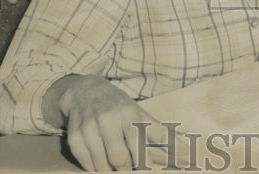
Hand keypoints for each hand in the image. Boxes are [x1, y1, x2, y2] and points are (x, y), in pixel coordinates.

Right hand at [46, 75, 169, 170]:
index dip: (143, 162)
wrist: (85, 92)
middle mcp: (108, 119)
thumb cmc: (119, 106)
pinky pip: (86, 165)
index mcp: (128, 113)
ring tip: (115, 166)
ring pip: (102, 165)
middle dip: (126, 169)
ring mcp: (89, 128)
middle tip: (129, 169)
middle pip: (120, 159)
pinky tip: (100, 163)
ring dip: (110, 171)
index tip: (147, 170)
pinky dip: (94, 169)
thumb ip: (160, 133)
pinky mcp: (74, 138)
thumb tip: (184, 150)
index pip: (138, 144)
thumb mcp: (140, 113)